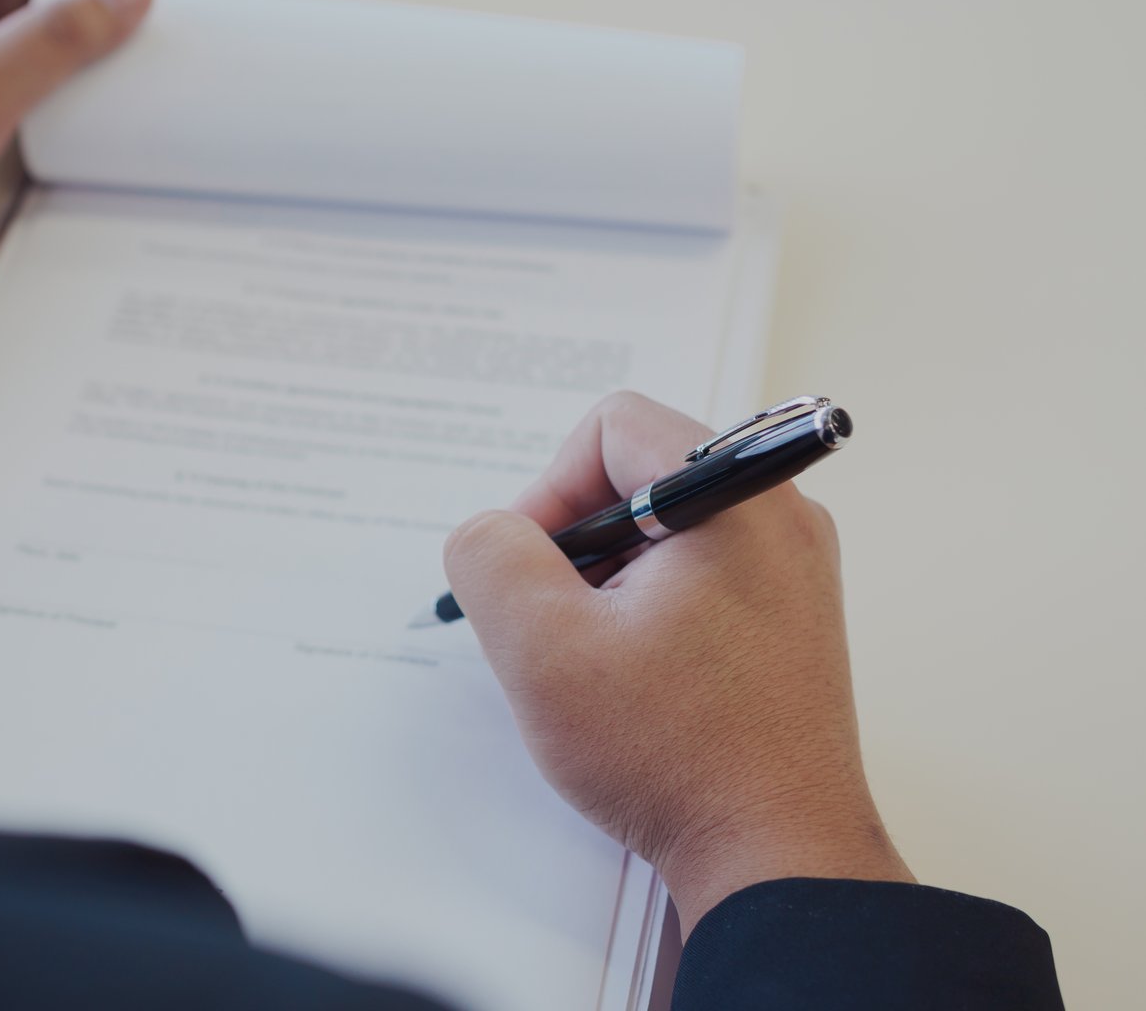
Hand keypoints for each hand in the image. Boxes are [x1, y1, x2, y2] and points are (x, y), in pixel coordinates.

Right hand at [444, 392, 912, 933]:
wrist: (775, 857)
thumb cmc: (676, 758)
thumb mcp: (543, 650)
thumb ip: (491, 557)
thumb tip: (490, 533)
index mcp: (737, 502)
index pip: (613, 427)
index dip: (549, 489)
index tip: (532, 570)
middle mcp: (782, 520)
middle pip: (640, 475)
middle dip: (576, 542)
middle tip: (556, 621)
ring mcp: (793, 573)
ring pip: (665, 531)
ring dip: (608, 582)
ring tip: (597, 660)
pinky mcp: (788, 621)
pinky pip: (697, 577)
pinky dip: (647, 611)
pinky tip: (634, 679)